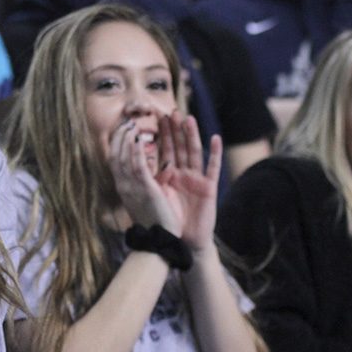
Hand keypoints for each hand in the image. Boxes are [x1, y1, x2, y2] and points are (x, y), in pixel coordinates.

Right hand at [109, 118, 182, 236]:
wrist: (159, 241)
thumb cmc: (154, 221)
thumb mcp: (142, 200)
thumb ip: (140, 185)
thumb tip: (141, 173)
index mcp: (124, 188)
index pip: (115, 161)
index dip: (117, 144)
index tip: (123, 131)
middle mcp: (124, 186)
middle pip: (115, 156)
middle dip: (119, 137)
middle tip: (126, 123)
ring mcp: (132, 187)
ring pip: (123, 158)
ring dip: (126, 139)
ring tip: (131, 125)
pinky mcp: (145, 189)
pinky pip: (138, 165)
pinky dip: (136, 150)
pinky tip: (138, 138)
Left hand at [157, 112, 221, 253]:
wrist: (182, 240)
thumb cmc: (168, 219)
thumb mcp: (155, 194)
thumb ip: (149, 175)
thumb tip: (136, 156)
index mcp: (171, 174)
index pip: (166, 149)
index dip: (163, 133)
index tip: (157, 116)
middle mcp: (184, 173)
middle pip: (180, 146)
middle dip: (175, 129)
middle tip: (171, 111)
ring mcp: (197, 178)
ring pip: (194, 152)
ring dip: (192, 135)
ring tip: (188, 118)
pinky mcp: (209, 188)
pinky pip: (212, 168)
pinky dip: (215, 153)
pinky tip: (215, 138)